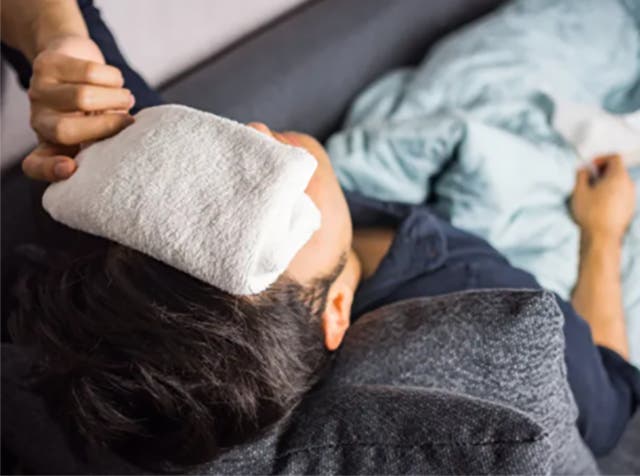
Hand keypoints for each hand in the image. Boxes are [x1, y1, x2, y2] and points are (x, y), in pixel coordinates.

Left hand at [23, 35, 134, 180]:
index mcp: (51, 146)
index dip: (50, 170)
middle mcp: (39, 122)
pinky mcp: (47, 65)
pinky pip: (88, 72)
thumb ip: (106, 141)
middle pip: (66, 130)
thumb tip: (127, 140)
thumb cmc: (93, 106)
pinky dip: (112, 78)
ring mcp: (39, 92)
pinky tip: (116, 80)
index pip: (36, 165)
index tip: (70, 168)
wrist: (75, 61)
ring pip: (82, 97)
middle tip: (128, 121)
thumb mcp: (98, 132)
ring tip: (126, 98)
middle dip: (107, 125)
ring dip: (116, 97)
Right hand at [571, 155, 635, 241]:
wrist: (602, 237)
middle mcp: (628, 184)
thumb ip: (581, 175)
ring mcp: (631, 197)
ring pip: (619, 183)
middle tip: (588, 181)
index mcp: (618, 176)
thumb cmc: (590, 212)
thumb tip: (583, 170)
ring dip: (607, 184)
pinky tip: (599, 206)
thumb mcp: (579, 191)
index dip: (601, 159)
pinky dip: (611, 195)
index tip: (590, 168)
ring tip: (592, 195)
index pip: (615, 158)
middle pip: (618, 170)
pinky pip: (621, 195)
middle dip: (603, 172)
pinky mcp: (630, 208)